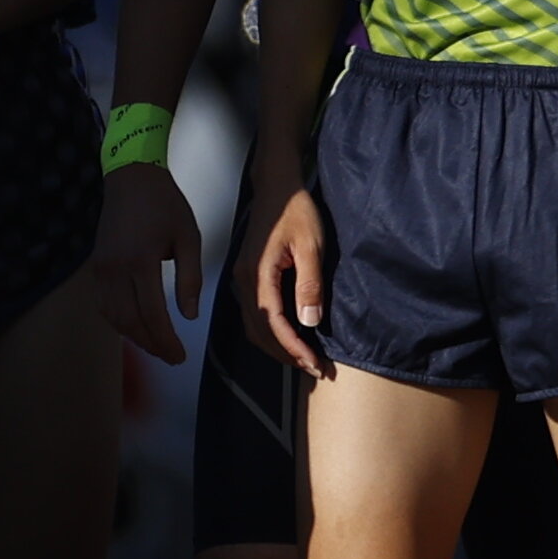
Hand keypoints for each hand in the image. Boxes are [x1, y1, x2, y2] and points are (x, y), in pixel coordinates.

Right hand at [87, 157, 208, 364]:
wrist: (131, 178)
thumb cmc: (166, 205)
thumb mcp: (189, 238)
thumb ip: (190, 278)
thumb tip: (189, 317)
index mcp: (140, 261)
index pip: (152, 313)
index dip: (166, 340)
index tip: (181, 356)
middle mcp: (114, 268)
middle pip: (129, 321)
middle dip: (151, 344)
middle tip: (173, 358)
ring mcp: (100, 268)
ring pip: (113, 316)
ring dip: (134, 336)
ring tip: (158, 347)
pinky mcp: (95, 266)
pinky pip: (104, 304)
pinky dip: (119, 321)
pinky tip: (137, 327)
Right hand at [256, 185, 336, 383]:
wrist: (276, 188)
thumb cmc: (297, 212)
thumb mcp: (312, 245)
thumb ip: (309, 284)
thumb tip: (309, 321)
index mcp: (257, 274)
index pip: (272, 323)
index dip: (292, 347)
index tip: (314, 364)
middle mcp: (244, 281)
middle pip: (259, 331)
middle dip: (286, 354)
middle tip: (314, 369)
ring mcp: (243, 279)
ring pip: (254, 325)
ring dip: (278, 346)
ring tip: (305, 359)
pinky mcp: (248, 276)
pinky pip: (255, 313)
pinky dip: (271, 331)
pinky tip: (289, 337)